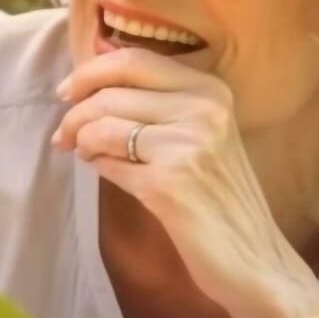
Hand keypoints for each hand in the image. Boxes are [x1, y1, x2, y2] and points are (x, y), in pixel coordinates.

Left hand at [52, 48, 318, 317]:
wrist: (255, 258)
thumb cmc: (219, 195)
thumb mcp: (201, 134)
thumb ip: (157, 103)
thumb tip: (87, 84)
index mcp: (211, 89)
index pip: (133, 59)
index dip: (89, 72)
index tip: (66, 92)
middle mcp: (203, 109)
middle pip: (110, 91)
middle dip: (75, 112)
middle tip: (63, 135)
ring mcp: (187, 145)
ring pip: (102, 126)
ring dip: (83, 141)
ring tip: (87, 155)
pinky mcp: (169, 183)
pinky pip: (109, 165)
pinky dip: (101, 168)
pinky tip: (112, 175)